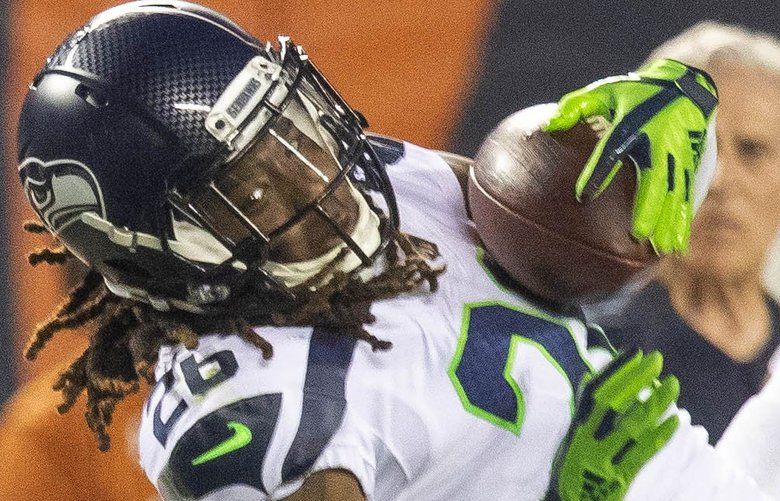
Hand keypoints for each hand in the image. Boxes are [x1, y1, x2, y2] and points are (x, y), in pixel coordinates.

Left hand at [543, 59, 717, 253]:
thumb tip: (548, 125)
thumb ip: (575, 106)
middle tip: (637, 233)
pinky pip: (686, 196)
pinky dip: (682, 222)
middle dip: (648, 207)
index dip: (598, 172)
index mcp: (632, 125)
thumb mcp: (605, 91)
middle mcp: (658, 142)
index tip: (583, 196)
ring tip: (661, 249)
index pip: (612, 151)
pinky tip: (677, 248)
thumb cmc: (635, 92)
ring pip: (675, 193)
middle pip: (654, 179)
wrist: (686, 85)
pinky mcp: (692, 165)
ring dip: (669, 222)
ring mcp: (678, 155)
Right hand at [548, 350, 679, 500]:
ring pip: (632, 426)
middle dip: (636, 379)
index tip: (635, 352)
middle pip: (614, 403)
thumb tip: (592, 376)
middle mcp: (586, 439)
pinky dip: (659, 436)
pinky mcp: (618, 478)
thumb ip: (584, 410)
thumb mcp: (571, 435)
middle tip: (657, 359)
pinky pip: (642, 454)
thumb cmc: (572, 467)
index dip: (616, 370)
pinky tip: (675, 421)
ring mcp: (602, 459)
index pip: (596, 391)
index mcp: (576, 427)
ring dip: (655, 403)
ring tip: (673, 384)